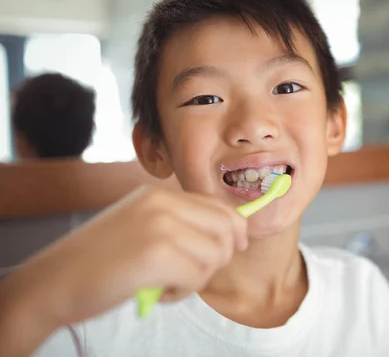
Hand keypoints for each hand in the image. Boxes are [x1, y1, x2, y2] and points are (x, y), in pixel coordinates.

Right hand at [0, 185, 246, 354]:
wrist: (52, 282)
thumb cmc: (98, 262)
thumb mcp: (140, 226)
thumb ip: (179, 224)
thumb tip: (231, 233)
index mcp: (158, 195)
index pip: (218, 206)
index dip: (236, 229)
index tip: (237, 245)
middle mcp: (162, 203)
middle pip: (227, 228)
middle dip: (220, 257)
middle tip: (193, 273)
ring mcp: (160, 226)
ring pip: (215, 255)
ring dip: (197, 278)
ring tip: (167, 283)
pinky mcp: (157, 254)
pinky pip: (198, 277)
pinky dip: (183, 292)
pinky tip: (159, 292)